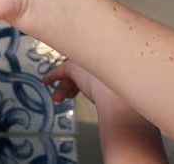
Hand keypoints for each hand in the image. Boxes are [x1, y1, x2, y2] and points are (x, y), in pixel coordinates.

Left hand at [43, 61, 168, 163]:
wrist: (121, 100)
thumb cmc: (128, 103)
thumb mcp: (127, 97)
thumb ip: (120, 98)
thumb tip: (126, 112)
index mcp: (115, 68)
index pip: (97, 72)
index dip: (90, 81)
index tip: (85, 89)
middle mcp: (101, 62)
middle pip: (83, 72)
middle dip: (74, 84)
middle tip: (69, 96)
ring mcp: (89, 62)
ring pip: (72, 73)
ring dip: (64, 86)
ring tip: (58, 98)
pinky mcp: (74, 67)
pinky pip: (61, 70)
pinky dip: (52, 75)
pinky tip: (45, 81)